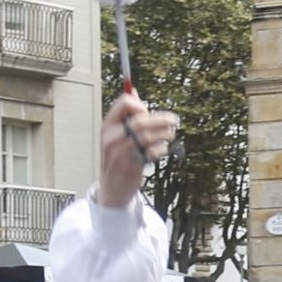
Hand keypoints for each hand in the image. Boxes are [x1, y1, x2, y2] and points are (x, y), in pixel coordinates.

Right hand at [99, 94, 178, 209]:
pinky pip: (150, 152)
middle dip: (161, 119)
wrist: (112, 190)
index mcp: (107, 126)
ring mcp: (120, 153)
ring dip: (164, 133)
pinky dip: (161, 149)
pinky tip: (163, 148)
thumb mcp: (115, 136)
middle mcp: (111, 138)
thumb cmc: (117, 160)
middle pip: (140, 120)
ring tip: (171, 133)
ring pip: (147, 136)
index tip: (149, 112)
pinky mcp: (131, 166)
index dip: (140, 105)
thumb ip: (125, 116)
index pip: (124, 104)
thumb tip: (134, 92)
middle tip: (174, 120)